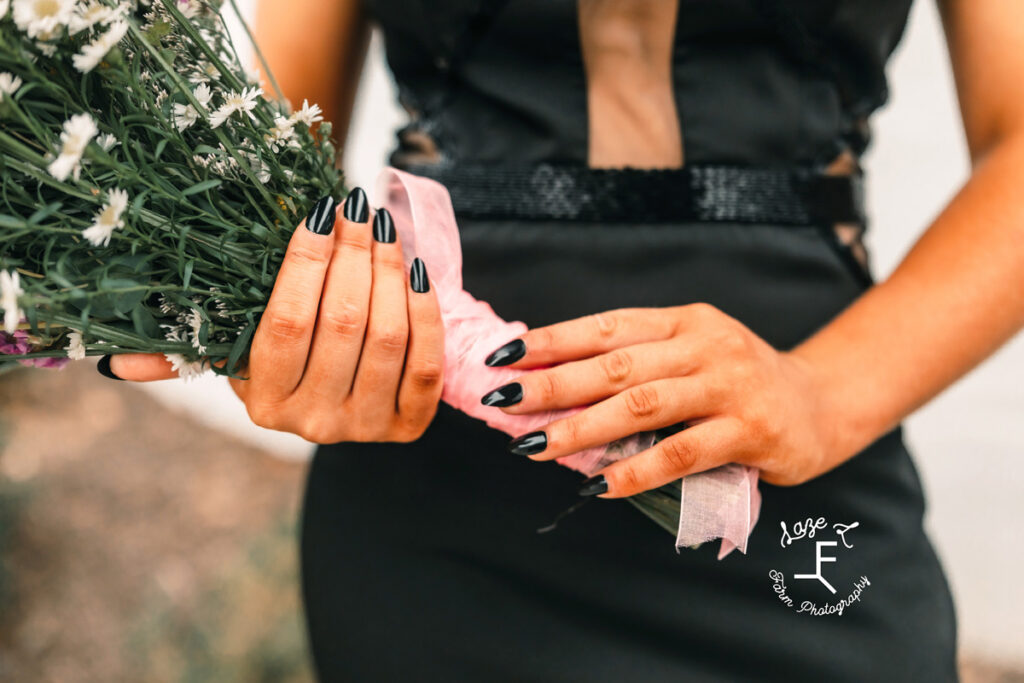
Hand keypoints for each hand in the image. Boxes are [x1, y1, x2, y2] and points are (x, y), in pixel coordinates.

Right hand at [106, 188, 445, 443]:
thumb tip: (112, 364)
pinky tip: (416, 272)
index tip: (318, 213)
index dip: (305, 262)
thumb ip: (185, 351)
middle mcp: (313, 423)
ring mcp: (365, 427)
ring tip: (386, 230)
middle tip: (357, 208)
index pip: (285, 322)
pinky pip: (424, 363)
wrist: (349, 400)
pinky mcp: (409, 425)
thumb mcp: (236, 356)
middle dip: (353, 255)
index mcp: (263, 402)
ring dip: (390, 273)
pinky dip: (425, 312)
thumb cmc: (287, 361)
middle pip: (342, 324)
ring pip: (387, 338)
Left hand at [480, 303, 842, 495]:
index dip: (553, 340)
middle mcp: (705, 346)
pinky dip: (637, 469)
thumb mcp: (693, 354)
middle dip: (554, 384)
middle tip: (505, 401)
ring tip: (536, 446)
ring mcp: (729, 387)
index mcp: (683, 322)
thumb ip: (640, 364)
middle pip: (616, 365)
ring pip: (643, 406)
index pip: (607, 326)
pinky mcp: (750, 431)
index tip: (505, 356)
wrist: (824, 402)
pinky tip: (601, 484)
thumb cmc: (741, 380)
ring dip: (583, 428)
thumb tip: (557, 384)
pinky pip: (683, 453)